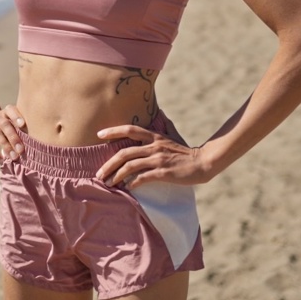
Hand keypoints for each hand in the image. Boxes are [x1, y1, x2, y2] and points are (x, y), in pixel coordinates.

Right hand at [0, 105, 25, 162]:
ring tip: (14, 157)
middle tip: (21, 150)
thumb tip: (34, 142)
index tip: (22, 124)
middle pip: (4, 125)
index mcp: (5, 112)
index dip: (16, 116)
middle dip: (13, 137)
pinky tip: (2, 161)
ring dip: (6, 146)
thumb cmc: (3, 121)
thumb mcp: (9, 117)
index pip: (10, 110)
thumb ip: (19, 125)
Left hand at [94, 125, 211, 188]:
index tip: (98, 135)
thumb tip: (160, 111)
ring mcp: (158, 160)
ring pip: (130, 166)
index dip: (113, 131)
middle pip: (124, 152)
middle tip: (99, 174)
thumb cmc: (185, 151)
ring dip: (116, 176)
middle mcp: (154, 146)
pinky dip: (132, 183)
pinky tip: (127, 188)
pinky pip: (142, 178)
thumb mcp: (173, 135)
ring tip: (108, 183)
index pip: (130, 129)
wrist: (202, 163)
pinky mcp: (163, 173)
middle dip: (109, 164)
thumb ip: (164, 125)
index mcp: (154, 136)